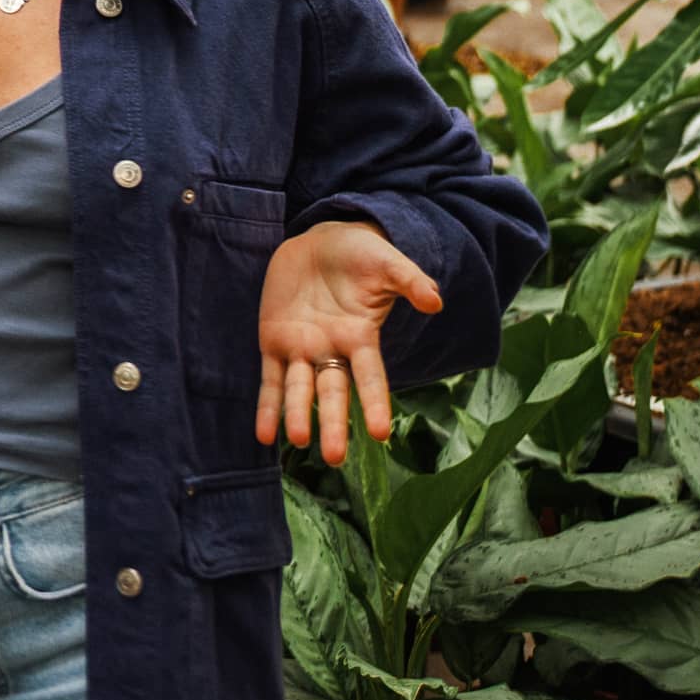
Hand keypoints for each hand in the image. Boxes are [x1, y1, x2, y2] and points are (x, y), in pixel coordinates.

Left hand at [255, 220, 443, 466]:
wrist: (319, 242)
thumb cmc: (360, 255)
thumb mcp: (387, 262)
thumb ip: (410, 281)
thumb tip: (435, 301)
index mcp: (361, 337)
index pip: (371, 377)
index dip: (376, 403)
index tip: (382, 433)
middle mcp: (332, 350)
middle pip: (334, 392)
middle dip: (334, 423)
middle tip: (335, 457)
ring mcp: (302, 349)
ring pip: (300, 389)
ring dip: (298, 415)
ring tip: (297, 441)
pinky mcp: (275, 341)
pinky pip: (270, 379)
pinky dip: (267, 406)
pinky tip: (264, 435)